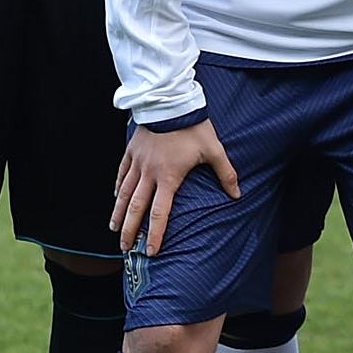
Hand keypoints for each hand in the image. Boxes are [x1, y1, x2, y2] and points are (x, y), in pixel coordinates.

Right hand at [112, 118, 240, 256]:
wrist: (170, 101)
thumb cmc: (194, 127)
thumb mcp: (214, 150)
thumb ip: (226, 173)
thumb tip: (238, 194)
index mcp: (169, 177)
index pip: (160, 213)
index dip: (156, 234)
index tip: (152, 251)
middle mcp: (149, 174)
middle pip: (136, 208)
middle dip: (130, 231)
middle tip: (126, 248)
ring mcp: (137, 162)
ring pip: (123, 193)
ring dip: (119, 213)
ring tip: (115, 229)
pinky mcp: (131, 151)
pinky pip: (121, 173)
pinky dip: (117, 188)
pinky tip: (115, 198)